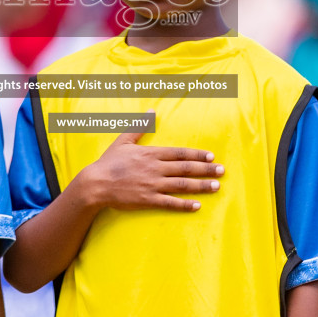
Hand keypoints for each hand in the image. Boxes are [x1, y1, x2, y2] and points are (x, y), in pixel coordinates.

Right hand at [76, 131, 223, 211]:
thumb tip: (151, 110)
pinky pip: (170, 203)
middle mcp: (155, 168)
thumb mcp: (123, 140)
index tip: (211, 156)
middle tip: (222, 171)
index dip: (197, 155)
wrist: (95, 184)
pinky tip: (197, 205)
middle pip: (185, 168)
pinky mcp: (147, 200)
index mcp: (150, 153)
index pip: (179, 153)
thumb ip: (139, 126)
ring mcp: (152, 185)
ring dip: (201, 185)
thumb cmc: (108, 162)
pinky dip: (184, 204)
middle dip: (206, 169)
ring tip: (216, 186)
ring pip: (182, 185)